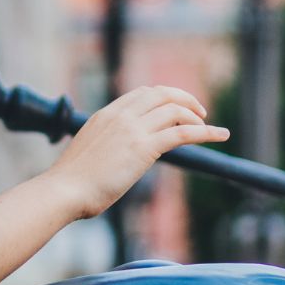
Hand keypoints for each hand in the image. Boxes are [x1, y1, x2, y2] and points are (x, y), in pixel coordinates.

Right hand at [44, 85, 228, 219]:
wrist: (64, 190)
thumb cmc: (70, 183)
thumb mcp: (88, 155)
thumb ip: (103, 149)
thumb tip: (110, 162)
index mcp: (105, 115)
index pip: (141, 94)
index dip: (164, 97)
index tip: (175, 108)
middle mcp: (120, 116)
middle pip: (161, 94)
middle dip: (184, 99)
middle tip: (199, 112)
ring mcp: (132, 129)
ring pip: (174, 110)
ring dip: (196, 116)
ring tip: (208, 128)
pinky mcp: (144, 148)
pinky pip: (182, 133)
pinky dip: (205, 132)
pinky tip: (220, 134)